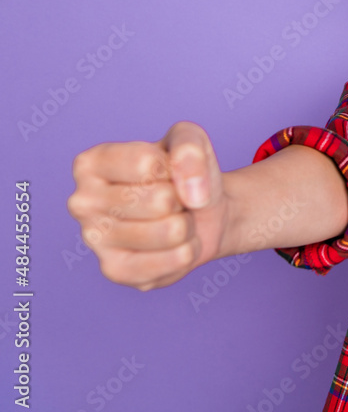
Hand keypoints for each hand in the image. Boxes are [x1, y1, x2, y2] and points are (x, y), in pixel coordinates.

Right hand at [67, 121, 228, 290]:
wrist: (201, 211)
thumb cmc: (184, 173)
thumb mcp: (191, 141)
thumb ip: (189, 148)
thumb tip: (190, 193)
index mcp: (91, 163)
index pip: (147, 162)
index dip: (173, 167)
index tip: (167, 170)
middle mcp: (82, 202)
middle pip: (161, 200)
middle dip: (182, 199)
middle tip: (172, 200)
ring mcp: (94, 240)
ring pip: (172, 231)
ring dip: (187, 225)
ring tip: (173, 219)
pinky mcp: (116, 271)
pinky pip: (176, 260)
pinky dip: (189, 250)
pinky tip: (174, 244)